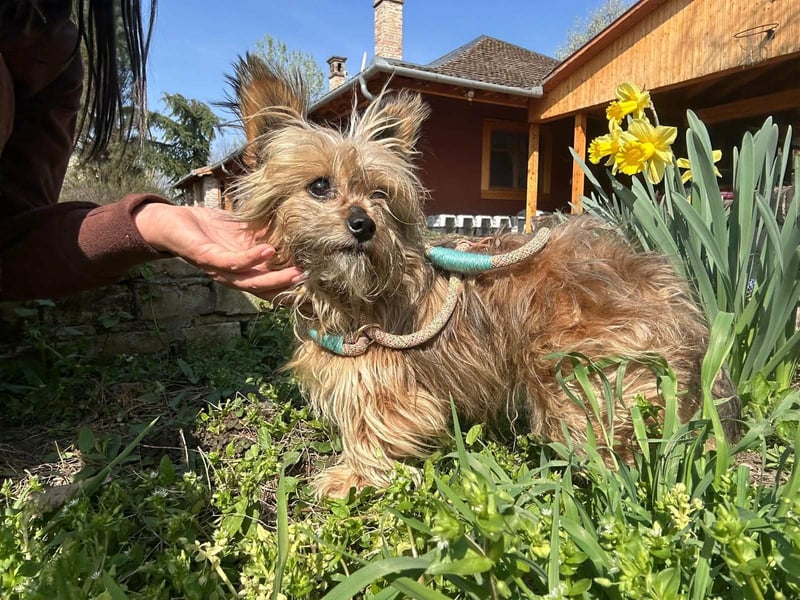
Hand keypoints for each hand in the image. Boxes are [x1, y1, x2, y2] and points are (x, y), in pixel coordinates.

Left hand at [133, 202, 302, 298]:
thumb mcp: (243, 231)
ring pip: (250, 281)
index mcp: (244, 270)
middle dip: (288, 286)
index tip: (316, 283)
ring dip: (274, 278)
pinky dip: (251, 258)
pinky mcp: (207, 258)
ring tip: (296, 272)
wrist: (171, 222)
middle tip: (311, 281)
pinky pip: (232, 262)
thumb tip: (295, 227)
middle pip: (264, 288)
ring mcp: (220, 270)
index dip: (291, 287)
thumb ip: (265, 234)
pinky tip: (268, 250)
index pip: (270, 284)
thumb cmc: (208, 227)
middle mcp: (233, 276)